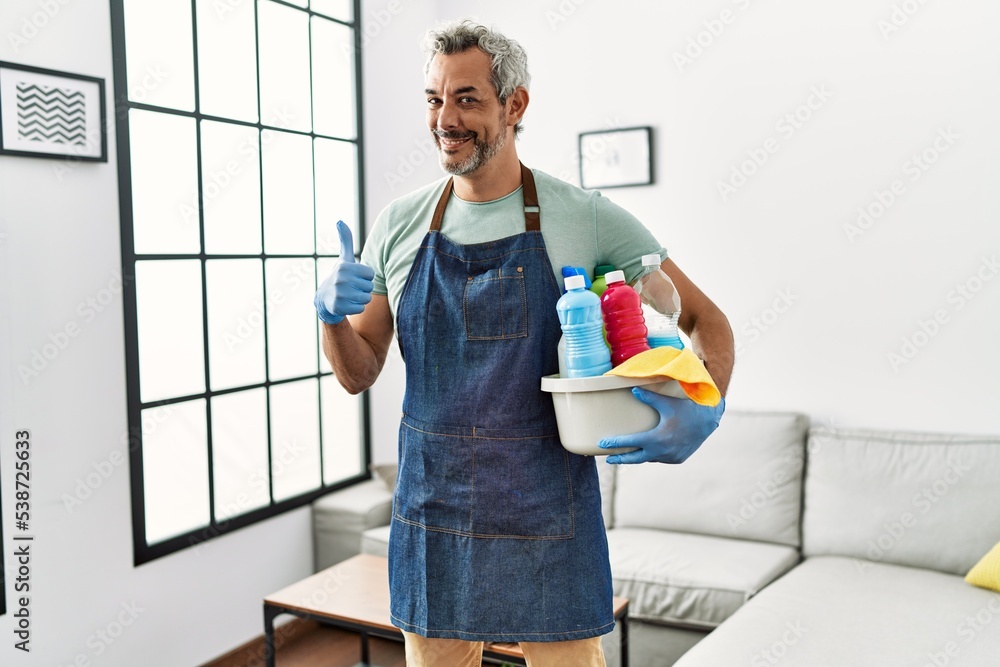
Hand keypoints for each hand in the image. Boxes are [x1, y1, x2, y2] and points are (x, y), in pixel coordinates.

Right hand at [314, 221, 374, 324]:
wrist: (324, 299)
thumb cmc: (340, 276)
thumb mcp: (344, 258)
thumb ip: (346, 240)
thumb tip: (339, 221)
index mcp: (345, 267)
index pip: (371, 273)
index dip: (365, 276)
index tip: (355, 276)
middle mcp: (341, 279)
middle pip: (370, 287)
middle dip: (363, 288)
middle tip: (352, 287)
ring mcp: (340, 294)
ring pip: (366, 298)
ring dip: (360, 298)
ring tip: (350, 295)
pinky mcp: (339, 307)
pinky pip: (361, 308)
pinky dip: (356, 308)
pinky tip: (347, 304)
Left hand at [598, 389, 725, 464]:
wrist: (709, 421)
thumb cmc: (687, 410)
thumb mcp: (667, 403)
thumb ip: (649, 398)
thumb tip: (632, 390)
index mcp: (657, 438)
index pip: (631, 443)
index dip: (615, 444)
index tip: (602, 444)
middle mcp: (663, 451)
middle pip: (636, 458)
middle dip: (621, 459)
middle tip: (608, 459)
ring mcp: (671, 457)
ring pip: (649, 458)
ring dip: (638, 456)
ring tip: (625, 454)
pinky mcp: (678, 459)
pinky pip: (660, 458)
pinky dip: (652, 455)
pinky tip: (647, 451)